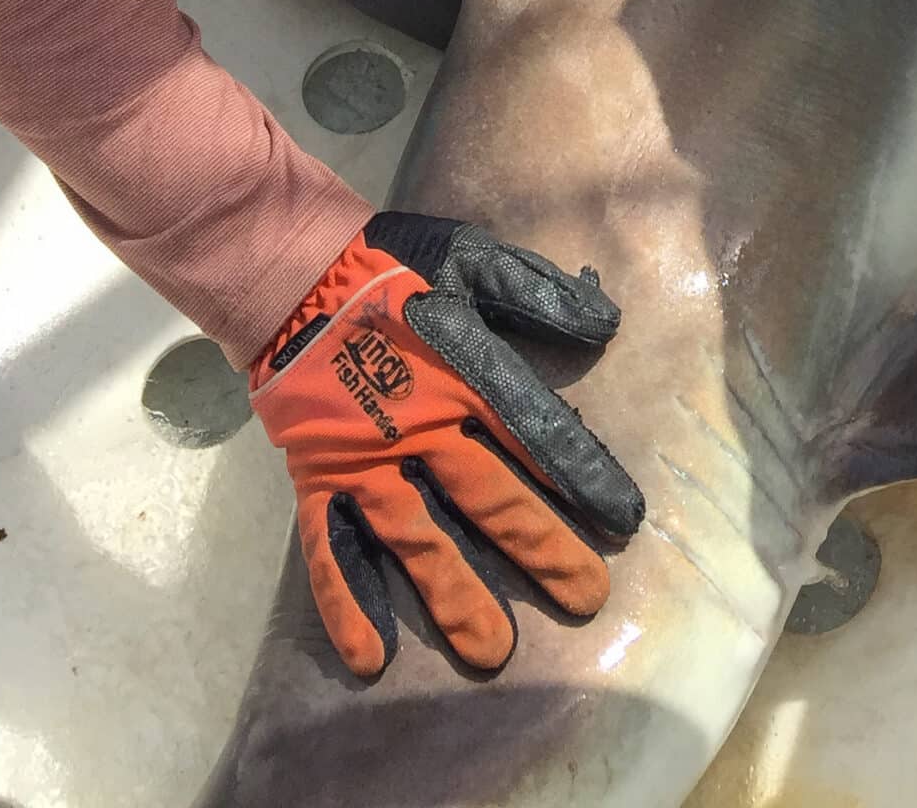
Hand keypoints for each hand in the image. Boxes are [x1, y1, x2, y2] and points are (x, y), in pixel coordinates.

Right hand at [251, 211, 642, 676]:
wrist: (291, 270)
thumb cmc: (393, 265)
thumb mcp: (471, 258)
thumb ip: (535, 292)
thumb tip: (607, 321)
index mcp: (463, 368)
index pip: (534, 428)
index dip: (583, 471)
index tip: (625, 517)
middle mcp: (420, 424)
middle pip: (487, 494)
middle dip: (539, 547)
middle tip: (586, 597)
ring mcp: (366, 459)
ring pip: (416, 536)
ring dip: (453, 593)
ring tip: (491, 651)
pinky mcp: (320, 478)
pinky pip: (330, 548)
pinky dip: (346, 603)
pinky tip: (372, 657)